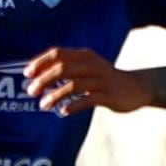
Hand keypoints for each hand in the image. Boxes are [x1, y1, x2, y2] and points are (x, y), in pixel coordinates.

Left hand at [26, 48, 144, 115]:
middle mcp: (93, 65)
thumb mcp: (89, 67)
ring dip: (54, 96)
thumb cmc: (106, 79)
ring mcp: (102, 80)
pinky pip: (87, 100)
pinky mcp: (109, 95)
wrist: (138, 88)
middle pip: (62, 69)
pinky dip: (72, 106)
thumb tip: (38, 77)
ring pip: (72, 85)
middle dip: (43, 80)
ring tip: (44, 105)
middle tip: (32, 91)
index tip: (27, 74)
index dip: (40, 62)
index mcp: (85, 56)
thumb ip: (68, 68)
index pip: (58, 53)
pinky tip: (63, 112)